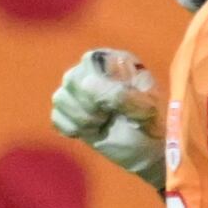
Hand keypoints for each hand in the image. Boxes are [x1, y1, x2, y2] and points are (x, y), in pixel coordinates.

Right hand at [49, 48, 166, 188]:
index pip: (92, 63)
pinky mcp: (66, 111)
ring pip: (61, 98)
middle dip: (91, 106)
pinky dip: (74, 129)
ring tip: (102, 124)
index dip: (101, 89)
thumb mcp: (148, 108)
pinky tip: (92, 131)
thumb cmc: (151, 122)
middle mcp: (90, 69)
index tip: (117, 107)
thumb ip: (128, 97)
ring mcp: (75, 89)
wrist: (146, 148)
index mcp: (113, 59)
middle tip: (109, 116)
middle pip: (72, 80)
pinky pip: (56, 117)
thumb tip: (106, 95)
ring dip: (83, 119)